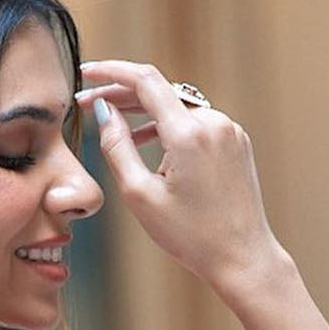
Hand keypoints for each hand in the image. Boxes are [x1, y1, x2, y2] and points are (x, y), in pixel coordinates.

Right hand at [77, 59, 279, 294]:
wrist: (243, 257)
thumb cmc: (191, 236)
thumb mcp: (140, 196)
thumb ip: (117, 148)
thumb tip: (104, 111)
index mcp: (188, 133)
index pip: (143, 80)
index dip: (110, 72)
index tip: (85, 73)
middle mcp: (213, 122)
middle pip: (160, 92)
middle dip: (122, 95)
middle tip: (89, 105)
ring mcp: (229, 130)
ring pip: (178, 108)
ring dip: (146, 115)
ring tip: (117, 131)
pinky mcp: (236, 142)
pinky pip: (196, 124)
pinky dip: (170, 128)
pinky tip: (152, 147)